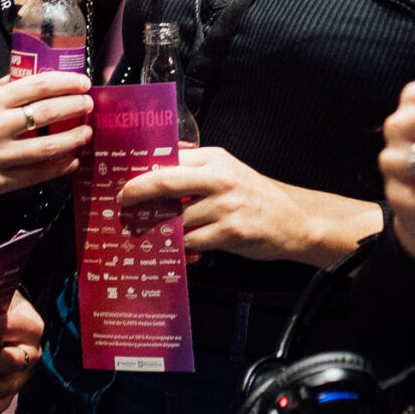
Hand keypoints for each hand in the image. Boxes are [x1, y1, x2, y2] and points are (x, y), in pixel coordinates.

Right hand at [0, 73, 93, 200]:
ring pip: (47, 148)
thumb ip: (3, 88)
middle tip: (89, 105)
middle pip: (48, 114)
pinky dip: (58, 167)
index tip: (83, 83)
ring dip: (73, 139)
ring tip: (86, 133)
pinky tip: (70, 160)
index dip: (66, 83)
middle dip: (76, 108)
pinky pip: (36, 175)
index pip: (38, 86)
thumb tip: (35, 77)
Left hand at [115, 147, 382, 266]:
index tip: (123, 184)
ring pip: (177, 219)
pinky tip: (179, 254)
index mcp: (215, 159)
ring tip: (146, 236)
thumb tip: (154, 166)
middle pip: (166, 182)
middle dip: (137, 194)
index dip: (142, 173)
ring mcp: (226, 205)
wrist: (294, 221)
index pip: (170, 161)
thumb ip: (195, 168)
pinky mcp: (230, 232)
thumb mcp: (228, 171)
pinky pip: (192, 242)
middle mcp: (220, 178)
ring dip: (159, 230)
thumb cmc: (254, 197)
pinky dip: (181, 250)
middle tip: (120, 205)